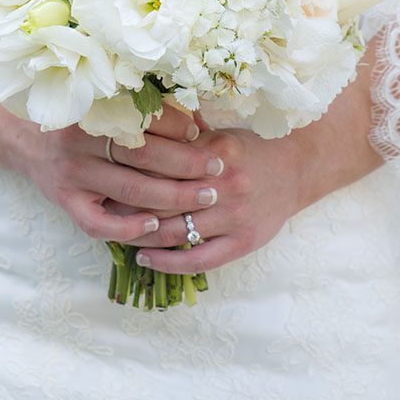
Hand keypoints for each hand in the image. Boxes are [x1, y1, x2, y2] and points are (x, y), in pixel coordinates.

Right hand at [11, 107, 225, 243]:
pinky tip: (156, 225)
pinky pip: (99, 224)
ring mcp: (73, 174)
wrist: (26, 139)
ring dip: (173, 196)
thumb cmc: (80, 120)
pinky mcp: (66, 202)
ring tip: (204, 197)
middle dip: (187, 163)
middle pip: (144, 155)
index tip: (202, 133)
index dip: (179, 125)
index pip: (146, 117)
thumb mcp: (107, 106)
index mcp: (94, 109)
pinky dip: (129, 228)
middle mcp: (81, 141)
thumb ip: (149, 110)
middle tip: (217, 169)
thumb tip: (199, 123)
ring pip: (131, 190)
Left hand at [122, 127, 306, 274]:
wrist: (296, 169)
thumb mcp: (217, 136)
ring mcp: (236, 216)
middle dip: (129, 206)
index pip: (161, 165)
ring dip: (142, 236)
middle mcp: (226, 185)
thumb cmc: (247, 151)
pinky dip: (168, 263)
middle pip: (163, 199)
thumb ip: (181, 140)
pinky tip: (146, 259)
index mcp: (216, 153)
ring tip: (118, 234)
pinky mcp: (244, 242)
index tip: (108, 177)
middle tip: (103, 207)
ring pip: (176, 231)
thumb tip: (133, 139)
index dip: (130, 173)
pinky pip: (199, 260)